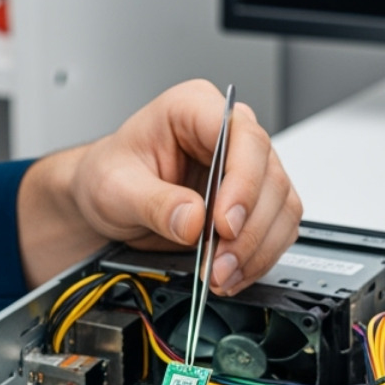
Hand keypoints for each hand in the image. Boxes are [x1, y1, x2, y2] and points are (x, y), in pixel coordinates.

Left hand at [18, 79, 301, 295]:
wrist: (104, 200)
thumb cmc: (108, 176)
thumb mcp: (115, 188)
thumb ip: (154, 203)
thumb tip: (193, 220)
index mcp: (195, 108)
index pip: (242, 136)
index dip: (242, 183)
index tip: (224, 225)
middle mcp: (229, 134)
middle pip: (269, 175)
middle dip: (248, 229)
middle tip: (217, 265)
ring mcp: (246, 168)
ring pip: (280, 206)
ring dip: (256, 249)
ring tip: (221, 276)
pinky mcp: (252, 201)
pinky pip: (276, 229)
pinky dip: (258, 257)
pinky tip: (232, 274)